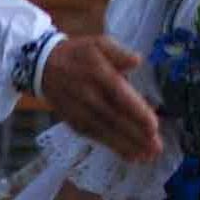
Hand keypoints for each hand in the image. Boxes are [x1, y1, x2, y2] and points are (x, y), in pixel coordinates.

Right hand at [35, 35, 162, 162]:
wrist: (43, 66)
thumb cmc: (78, 54)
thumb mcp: (98, 43)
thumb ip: (119, 52)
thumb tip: (137, 61)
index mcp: (98, 73)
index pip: (120, 96)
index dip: (136, 112)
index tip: (153, 127)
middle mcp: (89, 95)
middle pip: (115, 119)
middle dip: (137, 136)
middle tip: (157, 148)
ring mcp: (80, 111)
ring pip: (106, 131)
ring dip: (127, 146)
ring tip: (147, 156)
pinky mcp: (75, 122)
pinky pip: (96, 137)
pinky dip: (113, 147)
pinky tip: (130, 155)